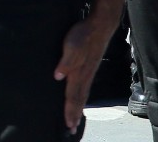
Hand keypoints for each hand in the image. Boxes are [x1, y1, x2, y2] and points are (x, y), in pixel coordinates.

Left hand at [54, 13, 116, 130]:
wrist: (99, 26)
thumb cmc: (83, 35)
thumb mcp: (71, 45)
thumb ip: (65, 61)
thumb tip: (57, 76)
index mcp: (79, 72)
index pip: (73, 96)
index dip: (70, 110)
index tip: (68, 124)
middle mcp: (85, 76)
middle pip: (78, 99)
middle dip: (74, 115)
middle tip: (71, 130)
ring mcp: (89, 73)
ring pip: (83, 95)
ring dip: (78, 109)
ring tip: (76, 121)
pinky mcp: (90, 69)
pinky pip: (85, 88)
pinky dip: (82, 98)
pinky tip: (80, 100)